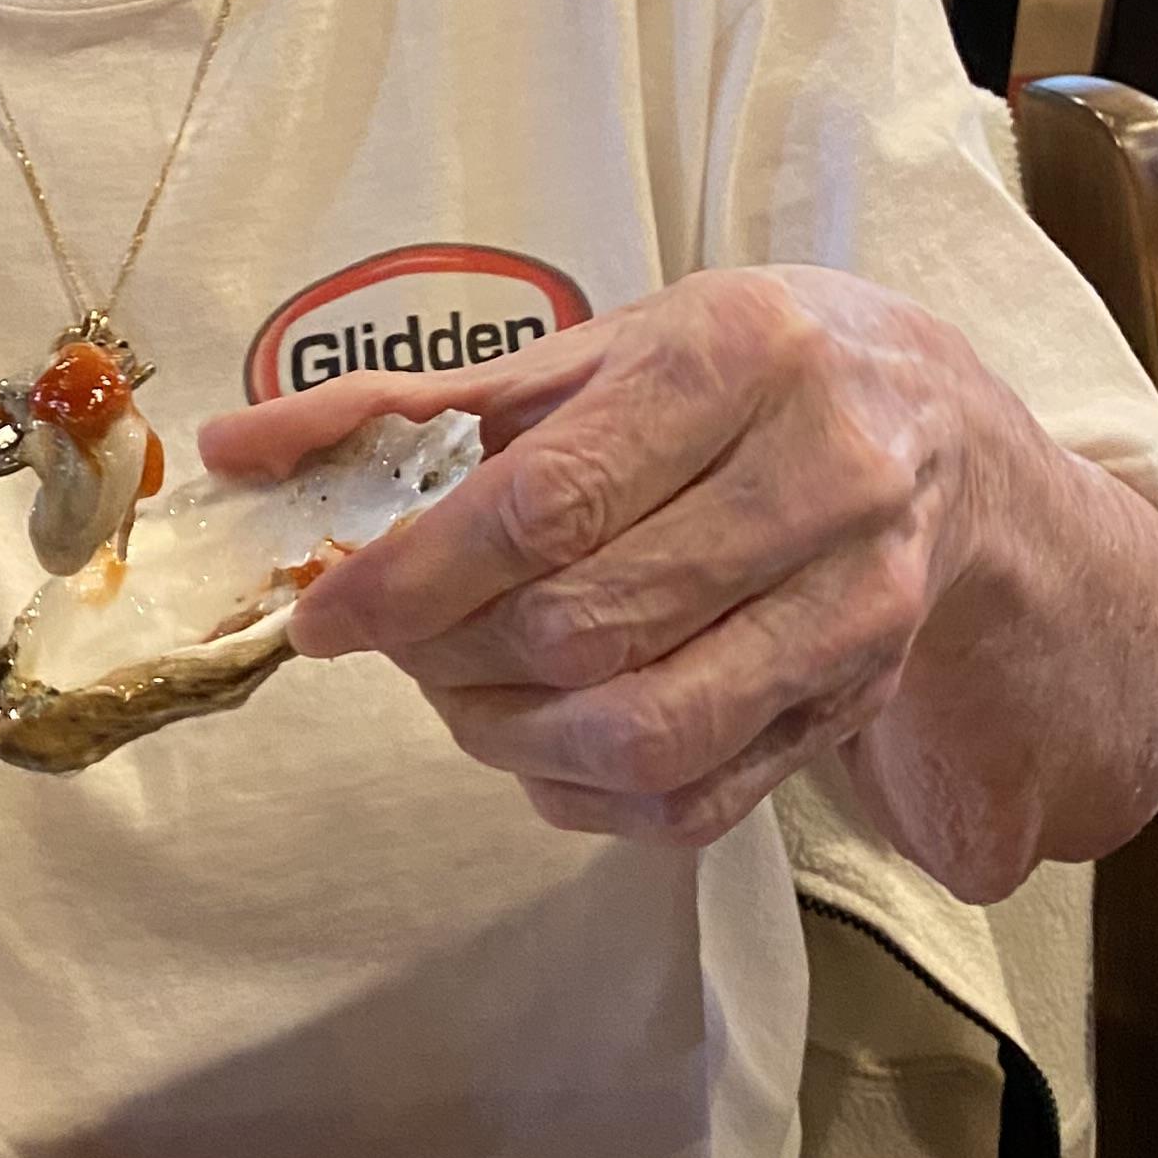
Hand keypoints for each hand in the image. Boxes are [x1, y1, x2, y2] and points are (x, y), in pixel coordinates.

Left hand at [197, 270, 998, 853]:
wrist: (924, 422)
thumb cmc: (722, 377)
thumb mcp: (580, 356)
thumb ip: (400, 406)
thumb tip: (232, 447)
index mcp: (738, 360)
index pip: (546, 504)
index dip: (412, 577)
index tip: (324, 615)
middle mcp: (823, 481)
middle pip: (586, 627)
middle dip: (451, 655)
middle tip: (396, 639)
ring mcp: (856, 610)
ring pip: (642, 731)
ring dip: (507, 733)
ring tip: (457, 688)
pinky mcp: (855, 705)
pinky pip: (690, 802)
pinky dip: (579, 791)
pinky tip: (538, 736)